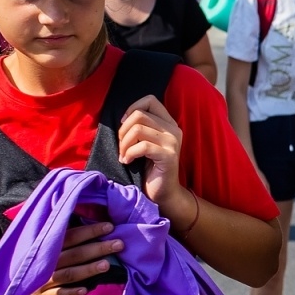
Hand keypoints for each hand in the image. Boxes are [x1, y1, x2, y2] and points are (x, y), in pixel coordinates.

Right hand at [24, 222, 123, 294]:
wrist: (3, 275)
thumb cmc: (28, 254)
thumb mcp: (38, 239)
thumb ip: (57, 231)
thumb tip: (78, 214)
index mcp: (48, 244)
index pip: (71, 235)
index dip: (90, 231)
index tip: (110, 226)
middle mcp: (47, 260)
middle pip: (75, 254)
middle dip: (98, 248)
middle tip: (119, 244)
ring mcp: (44, 279)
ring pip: (69, 273)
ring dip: (87, 270)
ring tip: (106, 265)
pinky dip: (70, 293)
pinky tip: (85, 290)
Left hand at [118, 95, 183, 210]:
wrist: (163, 193)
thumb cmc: (150, 168)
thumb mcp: (145, 142)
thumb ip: (141, 127)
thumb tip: (123, 117)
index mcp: (169, 123)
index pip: (150, 100)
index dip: (132, 108)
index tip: (125, 125)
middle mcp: (173, 130)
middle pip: (139, 114)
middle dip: (123, 130)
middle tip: (121, 146)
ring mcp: (172, 143)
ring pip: (138, 129)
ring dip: (124, 143)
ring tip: (123, 155)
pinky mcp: (168, 156)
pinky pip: (142, 146)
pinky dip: (129, 154)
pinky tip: (127, 162)